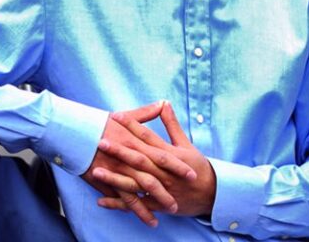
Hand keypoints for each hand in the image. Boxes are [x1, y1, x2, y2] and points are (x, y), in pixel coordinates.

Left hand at [95, 101, 215, 216]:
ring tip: (96, 170)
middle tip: (100, 140)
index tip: (116, 116)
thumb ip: (171, 124)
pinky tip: (102, 201)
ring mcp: (161, 189)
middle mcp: (164, 171)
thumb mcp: (185, 144)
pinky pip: (137, 205)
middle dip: (119, 150)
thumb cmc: (198, 166)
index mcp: (170, 154)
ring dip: (116, 178)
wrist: (212, 194)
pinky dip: (119, 204)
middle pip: (139, 159)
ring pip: (136, 183)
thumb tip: (163, 102)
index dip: (132, 126)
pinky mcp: (158, 205)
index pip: (148, 137)